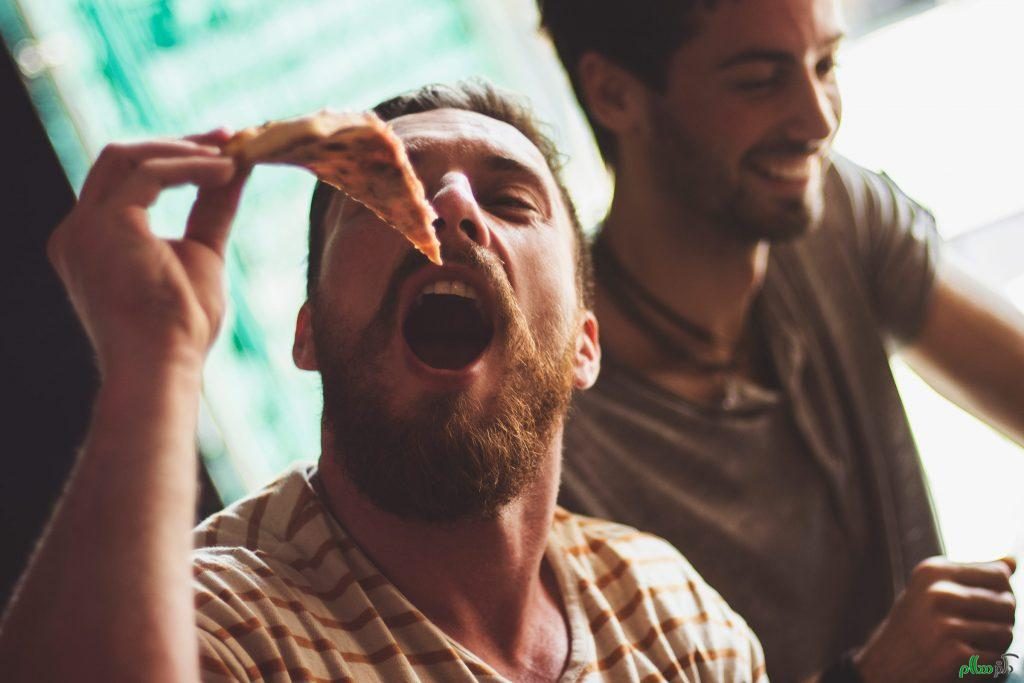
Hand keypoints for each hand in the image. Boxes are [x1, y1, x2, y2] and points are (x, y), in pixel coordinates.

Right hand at [46, 130, 246, 376]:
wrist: (163, 366)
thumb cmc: (181, 328)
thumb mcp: (201, 254)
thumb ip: (211, 209)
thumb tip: (238, 168)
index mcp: (90, 241)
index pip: (123, 182)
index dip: (169, 159)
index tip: (218, 151)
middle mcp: (76, 230)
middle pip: (118, 160)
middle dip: (175, 143)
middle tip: (227, 137)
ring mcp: (84, 226)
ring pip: (128, 157)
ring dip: (184, 150)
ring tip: (233, 155)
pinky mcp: (106, 223)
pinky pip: (151, 173)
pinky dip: (192, 167)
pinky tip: (227, 172)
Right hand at [854, 556, 1016, 682]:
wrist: (884, 667)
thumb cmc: (916, 627)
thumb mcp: (933, 590)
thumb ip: (974, 575)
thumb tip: (1013, 560)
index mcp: (933, 571)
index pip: (999, 575)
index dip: (1001, 595)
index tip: (982, 609)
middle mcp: (938, 593)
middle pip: (1007, 604)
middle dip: (999, 621)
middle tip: (972, 633)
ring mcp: (946, 625)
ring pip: (1006, 632)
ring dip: (994, 646)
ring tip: (967, 648)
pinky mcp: (955, 655)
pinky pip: (999, 660)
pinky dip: (988, 667)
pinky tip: (964, 665)